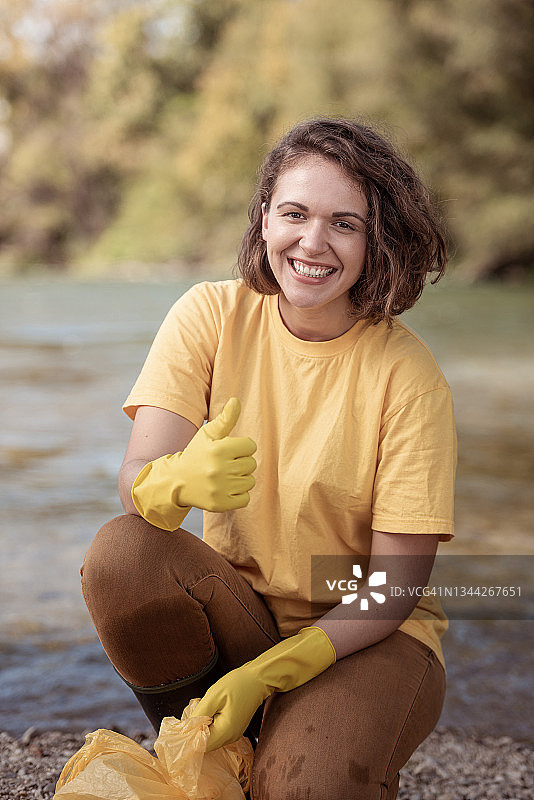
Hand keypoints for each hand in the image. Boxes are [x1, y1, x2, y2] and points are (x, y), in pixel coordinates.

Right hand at [131, 398, 256, 529]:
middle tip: (224, 465)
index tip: (228, 451)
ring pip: (250, 481)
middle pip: (251, 464)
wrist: (177, 481)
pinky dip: (238, 495)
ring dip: (240, 479)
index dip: (241, 447)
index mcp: (218, 449)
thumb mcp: (208, 434)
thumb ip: (225, 418)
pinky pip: (245, 499)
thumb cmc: (196, 454)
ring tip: (224, 477)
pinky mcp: (220, 504)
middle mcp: (219, 469)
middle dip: (240, 463)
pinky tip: (225, 489)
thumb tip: (236, 400)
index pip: (250, 446)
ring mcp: (219, 488)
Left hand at [194, 627, 335, 751]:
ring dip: (202, 728)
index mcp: (225, 732)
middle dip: (195, 732)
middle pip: (205, 743)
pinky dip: (209, 725)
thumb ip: (200, 714)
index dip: (189, 738)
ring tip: (200, 710)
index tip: (181, 727)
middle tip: (188, 715)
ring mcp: (233, 734)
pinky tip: (208, 711)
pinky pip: (217, 732)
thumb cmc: (238, 684)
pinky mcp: (234, 728)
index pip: (201, 746)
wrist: (259, 678)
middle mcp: (230, 737)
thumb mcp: (214, 696)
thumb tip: (186, 728)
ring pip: (211, 738)